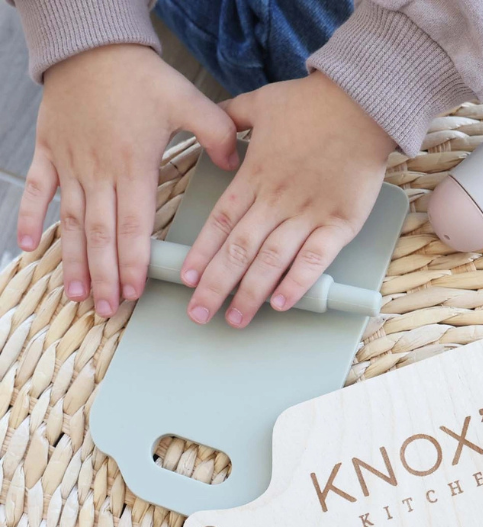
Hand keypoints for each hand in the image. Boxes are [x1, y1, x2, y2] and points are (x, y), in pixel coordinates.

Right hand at [17, 45, 237, 316]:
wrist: (90, 43)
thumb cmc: (138, 75)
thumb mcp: (187, 99)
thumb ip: (216, 133)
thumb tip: (235, 163)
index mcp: (133, 165)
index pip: (134, 225)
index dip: (133, 261)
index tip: (134, 292)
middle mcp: (99, 171)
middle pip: (101, 234)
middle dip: (104, 275)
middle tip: (107, 309)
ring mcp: (70, 163)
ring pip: (70, 221)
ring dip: (73, 259)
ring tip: (76, 293)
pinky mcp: (49, 151)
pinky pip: (38, 189)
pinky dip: (30, 217)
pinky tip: (30, 246)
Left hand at [181, 72, 394, 326]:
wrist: (361, 105)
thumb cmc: (313, 104)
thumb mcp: (260, 102)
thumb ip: (231, 118)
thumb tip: (212, 124)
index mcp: (254, 176)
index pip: (220, 222)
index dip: (202, 253)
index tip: (187, 279)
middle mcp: (276, 200)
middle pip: (238, 250)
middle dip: (216, 286)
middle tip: (199, 313)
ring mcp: (308, 214)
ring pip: (270, 260)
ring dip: (250, 293)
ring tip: (235, 318)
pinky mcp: (339, 223)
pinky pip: (314, 259)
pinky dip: (296, 282)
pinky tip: (280, 304)